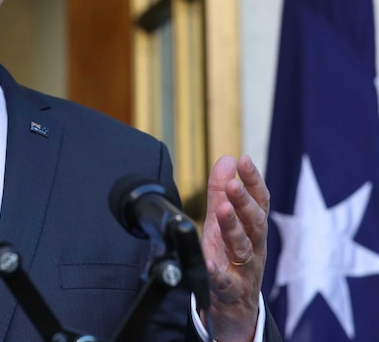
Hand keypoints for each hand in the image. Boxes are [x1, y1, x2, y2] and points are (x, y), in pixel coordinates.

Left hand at [201, 155, 269, 341]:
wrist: (234, 307)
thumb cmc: (230, 258)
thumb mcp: (224, 223)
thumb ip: (222, 193)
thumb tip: (227, 159)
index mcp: (253, 230)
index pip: (260, 202)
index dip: (253, 181)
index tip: (244, 160)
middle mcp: (254, 248)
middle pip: (254, 223)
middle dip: (244, 202)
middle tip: (232, 184)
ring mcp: (244, 270)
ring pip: (242, 248)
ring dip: (233, 228)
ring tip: (223, 211)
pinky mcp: (230, 291)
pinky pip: (223, 281)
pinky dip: (216, 271)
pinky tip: (207, 261)